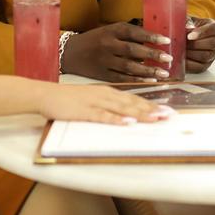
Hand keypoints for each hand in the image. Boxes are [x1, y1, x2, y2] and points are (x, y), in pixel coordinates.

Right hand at [39, 83, 173, 124]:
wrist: (46, 94)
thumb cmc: (69, 99)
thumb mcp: (92, 98)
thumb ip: (108, 105)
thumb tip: (126, 115)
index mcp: (108, 92)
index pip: (134, 99)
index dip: (151, 105)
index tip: (167, 110)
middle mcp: (105, 95)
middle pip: (132, 103)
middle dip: (152, 110)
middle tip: (169, 115)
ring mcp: (95, 102)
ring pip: (121, 108)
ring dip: (140, 114)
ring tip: (156, 119)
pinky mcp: (84, 111)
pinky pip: (102, 116)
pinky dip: (115, 120)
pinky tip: (127, 123)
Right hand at [61, 22, 173, 81]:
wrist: (69, 53)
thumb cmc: (94, 40)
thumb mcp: (108, 31)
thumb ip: (128, 34)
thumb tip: (153, 39)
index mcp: (110, 31)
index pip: (134, 32)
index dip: (151, 36)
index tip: (166, 41)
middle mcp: (107, 45)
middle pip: (133, 50)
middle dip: (152, 54)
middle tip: (168, 58)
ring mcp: (104, 61)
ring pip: (129, 66)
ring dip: (148, 70)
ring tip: (163, 73)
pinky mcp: (102, 75)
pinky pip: (122, 78)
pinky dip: (137, 80)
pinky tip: (149, 80)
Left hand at [185, 17, 214, 72]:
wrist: (183, 37)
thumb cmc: (186, 26)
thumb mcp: (186, 21)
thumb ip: (187, 23)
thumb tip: (187, 29)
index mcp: (214, 28)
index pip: (214, 29)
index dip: (202, 33)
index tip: (189, 36)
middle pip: (212, 43)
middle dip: (195, 44)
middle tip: (182, 44)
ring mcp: (213, 54)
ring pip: (206, 56)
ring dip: (191, 54)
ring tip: (179, 50)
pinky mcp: (206, 65)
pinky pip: (200, 67)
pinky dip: (189, 64)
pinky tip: (180, 59)